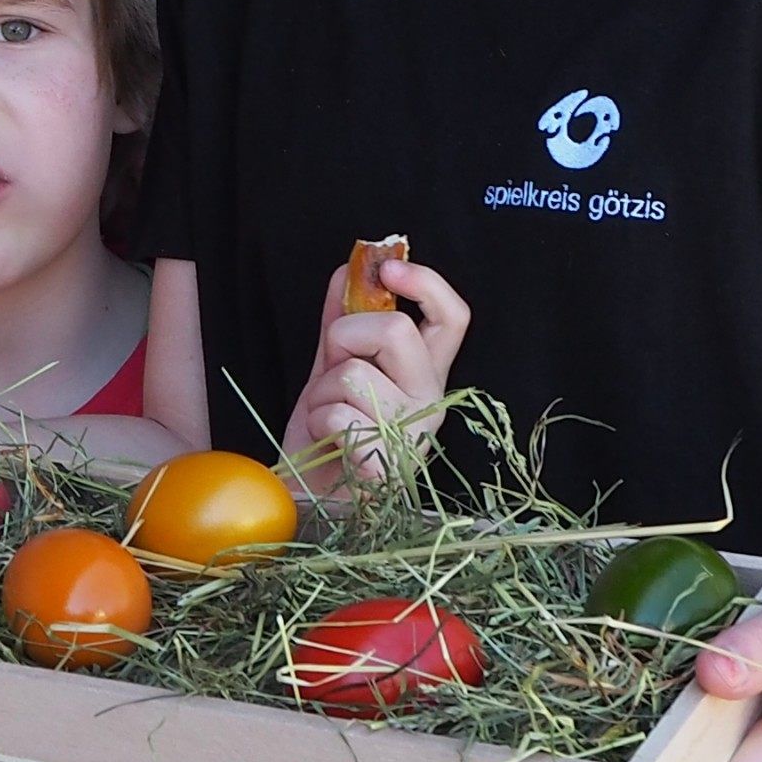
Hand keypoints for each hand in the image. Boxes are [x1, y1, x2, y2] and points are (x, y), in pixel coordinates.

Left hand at [281, 256, 468, 483]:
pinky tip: (326, 440)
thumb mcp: (333, 365)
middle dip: (346, 336)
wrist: (307, 493)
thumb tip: (349, 268)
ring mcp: (413, 436)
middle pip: (397, 331)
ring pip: (355, 374)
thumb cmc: (327, 431)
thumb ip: (343, 318)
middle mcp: (431, 400)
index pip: (454, 317)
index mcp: (427, 372)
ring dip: (322, 390)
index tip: (388, 267)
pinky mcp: (386, 467)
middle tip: (334, 365)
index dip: (426, 282)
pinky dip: (316, 421)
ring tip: (326, 414)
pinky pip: (339, 415)